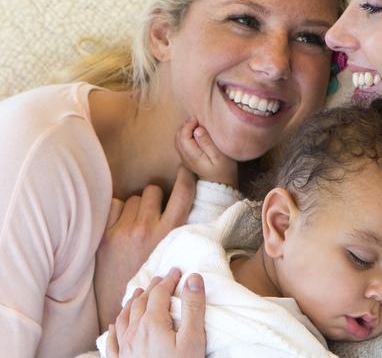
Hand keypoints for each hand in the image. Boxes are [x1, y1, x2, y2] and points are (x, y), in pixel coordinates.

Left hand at [95, 167, 196, 330]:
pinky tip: (119, 227)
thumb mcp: (173, 255)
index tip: (185, 169)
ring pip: (133, 197)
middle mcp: (146, 229)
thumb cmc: (150, 278)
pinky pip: (113, 205)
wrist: (118, 304)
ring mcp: (123, 230)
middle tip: (152, 212)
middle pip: (153, 190)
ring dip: (135, 206)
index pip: (183, 193)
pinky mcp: (104, 234)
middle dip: (153, 198)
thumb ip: (177, 232)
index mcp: (168, 234)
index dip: (186, 176)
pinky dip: (117, 213)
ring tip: (135, 224)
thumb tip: (182, 204)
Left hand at [106, 268, 205, 357]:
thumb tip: (193, 278)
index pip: (160, 293)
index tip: (177, 271)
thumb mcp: (194, 339)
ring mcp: (124, 349)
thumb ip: (193, 308)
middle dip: (152, 288)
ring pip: (124, 318)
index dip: (169, 280)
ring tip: (138, 294)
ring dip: (132, 303)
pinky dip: (115, 328)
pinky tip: (115, 325)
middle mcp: (134, 332)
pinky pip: (112, 341)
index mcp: (153, 323)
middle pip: (141, 302)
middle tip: (161, 279)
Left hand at [176, 117, 237, 186]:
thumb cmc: (225, 170)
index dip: (188, 125)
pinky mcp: (188, 160)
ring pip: (178, 140)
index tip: (198, 119)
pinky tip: (196, 134)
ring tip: (197, 126)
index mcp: (192, 157)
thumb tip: (197, 129)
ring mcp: (185, 160)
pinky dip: (185, 136)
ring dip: (185, 130)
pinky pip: (181, 144)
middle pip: (178, 137)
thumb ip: (208, 142)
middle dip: (185, 126)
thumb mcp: (220, 156)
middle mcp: (185, 158)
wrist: (222, 185)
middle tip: (197, 120)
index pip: (183, 137)